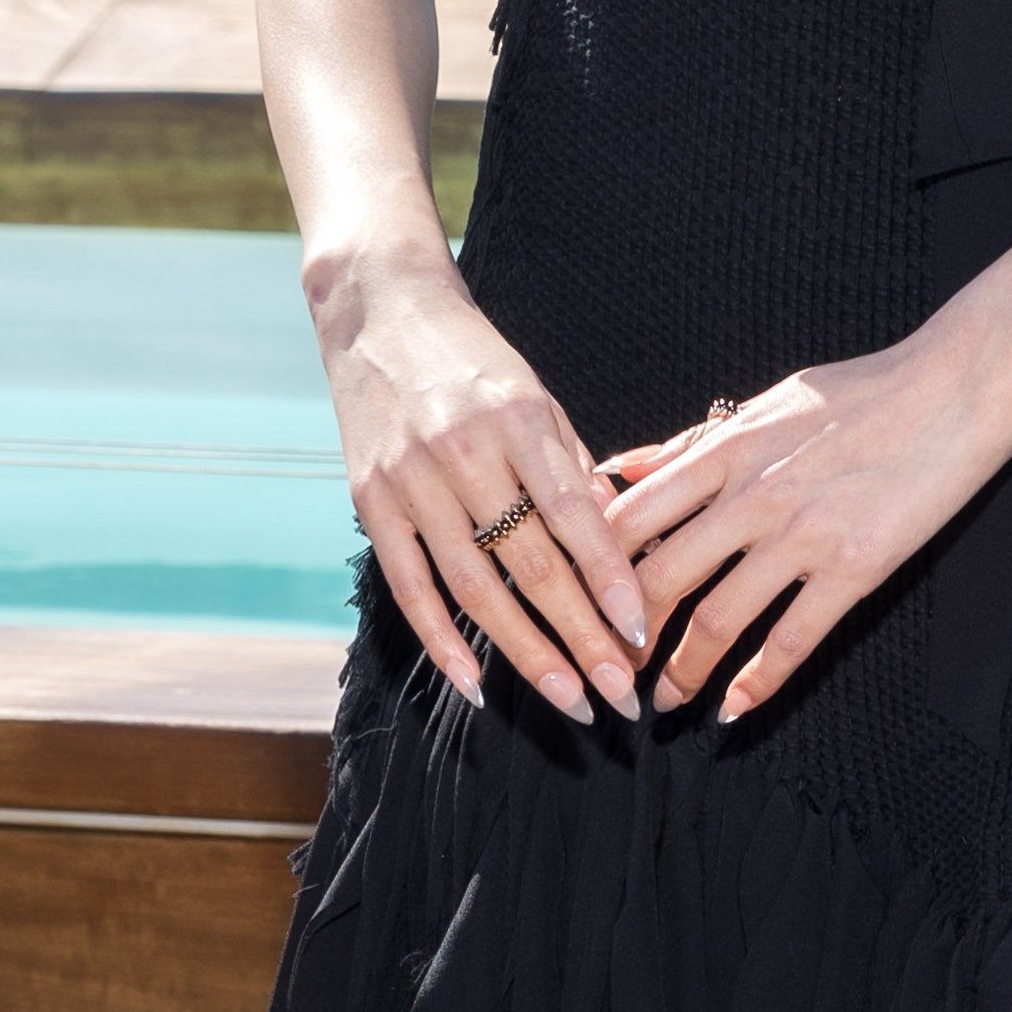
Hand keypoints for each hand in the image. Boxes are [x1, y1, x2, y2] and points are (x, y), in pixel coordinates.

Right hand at [307, 238, 647, 718]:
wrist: (379, 312)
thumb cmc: (474, 360)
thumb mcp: (538, 397)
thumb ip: (573, 471)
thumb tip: (619, 545)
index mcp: (520, 419)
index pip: (574, 517)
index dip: (610, 581)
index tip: (642, 634)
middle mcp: (465, 452)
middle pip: (530, 564)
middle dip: (581, 636)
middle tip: (620, 693)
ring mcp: (411, 480)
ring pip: (475, 588)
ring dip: (526, 653)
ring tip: (570, 699)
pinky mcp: (369, 500)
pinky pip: (410, 586)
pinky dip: (441, 642)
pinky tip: (477, 686)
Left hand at [605, 313, 1011, 717]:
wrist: (958, 384)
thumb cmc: (864, 389)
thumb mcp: (765, 404)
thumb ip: (691, 444)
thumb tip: (623, 467)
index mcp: (724, 451)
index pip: (629, 519)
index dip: (593, 571)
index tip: (581, 604)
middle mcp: (750, 496)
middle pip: (658, 579)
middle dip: (625, 637)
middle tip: (613, 669)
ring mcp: (802, 535)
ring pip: (716, 620)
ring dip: (682, 672)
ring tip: (666, 701)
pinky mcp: (854, 568)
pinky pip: (792, 640)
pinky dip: (756, 683)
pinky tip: (735, 708)